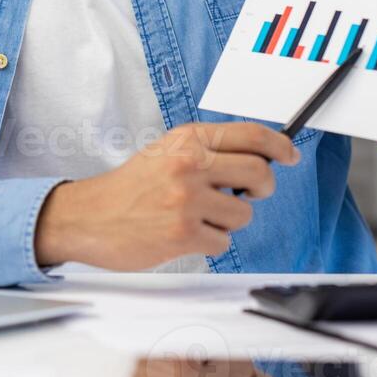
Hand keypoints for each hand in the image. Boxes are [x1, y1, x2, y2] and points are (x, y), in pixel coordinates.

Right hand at [32, 122, 299, 269]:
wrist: (87, 216)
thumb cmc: (129, 188)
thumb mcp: (166, 153)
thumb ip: (206, 153)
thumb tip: (258, 161)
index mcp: (187, 140)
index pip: (250, 135)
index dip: (279, 145)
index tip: (289, 155)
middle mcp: (189, 164)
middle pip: (259, 173)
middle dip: (263, 188)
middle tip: (250, 195)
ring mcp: (186, 198)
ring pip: (243, 214)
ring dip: (228, 221)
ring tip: (198, 217)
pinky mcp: (183, 232)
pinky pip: (223, 241)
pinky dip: (209, 241)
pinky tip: (183, 234)